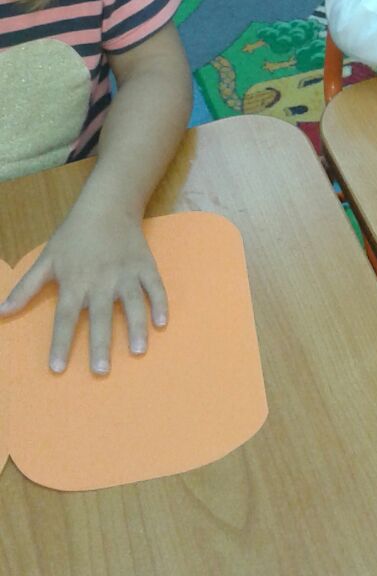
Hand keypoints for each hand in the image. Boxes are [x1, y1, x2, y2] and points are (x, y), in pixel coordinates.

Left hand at [0, 199, 166, 373]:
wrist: (107, 204)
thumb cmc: (74, 235)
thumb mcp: (47, 259)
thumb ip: (26, 288)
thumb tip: (1, 311)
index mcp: (75, 281)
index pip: (65, 317)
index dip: (60, 343)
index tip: (57, 368)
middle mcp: (101, 280)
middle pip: (100, 316)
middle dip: (100, 344)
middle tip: (101, 371)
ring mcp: (125, 272)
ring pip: (132, 303)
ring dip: (135, 327)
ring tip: (138, 351)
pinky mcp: (145, 265)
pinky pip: (155, 287)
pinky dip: (160, 304)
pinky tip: (162, 323)